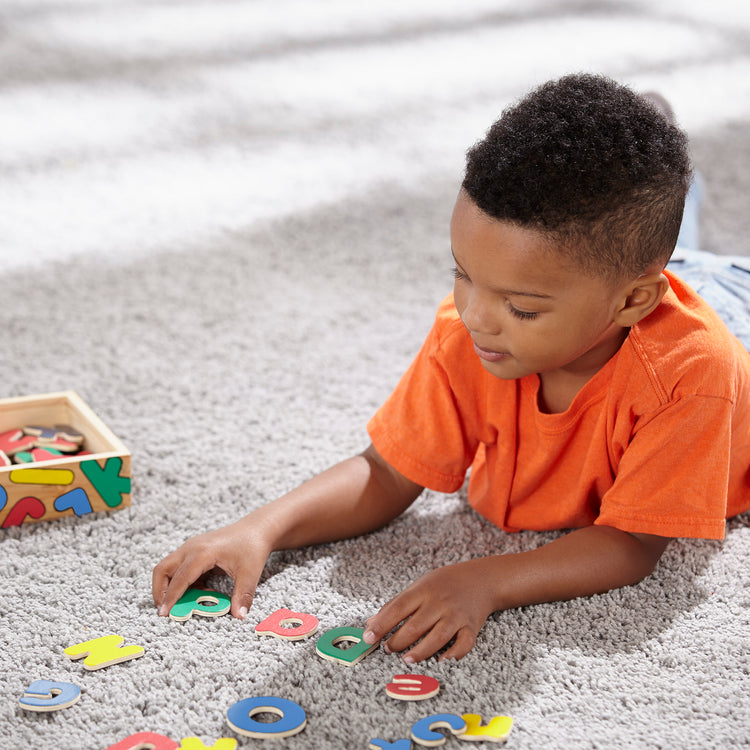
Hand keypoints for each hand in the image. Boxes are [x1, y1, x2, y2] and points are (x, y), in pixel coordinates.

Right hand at [152, 518, 271, 619]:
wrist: (257, 529)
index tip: (164, 615)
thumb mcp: (250, 573)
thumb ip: (242, 595)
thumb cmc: (252, 546)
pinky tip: (200, 591)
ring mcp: (191, 548)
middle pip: (163, 569)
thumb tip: (239, 616)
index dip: (171, 597)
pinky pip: (179, 568)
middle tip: (166, 611)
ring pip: (168, 568)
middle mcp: (192, 548)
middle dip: (160, 592)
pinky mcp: (194, 550)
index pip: (179, 578)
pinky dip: (182, 582)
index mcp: (203, 552)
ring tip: (185, 603)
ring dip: (169, 586)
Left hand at [363, 559, 500, 662]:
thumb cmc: (444, 583)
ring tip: (406, 660)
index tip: (368, 637)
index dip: (381, 624)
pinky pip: (463, 644)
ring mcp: (456, 616)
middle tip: (386, 649)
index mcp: (423, 591)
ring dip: (420, 651)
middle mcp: (439, 603)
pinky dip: (453, 655)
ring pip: (437, 638)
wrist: (481, 579)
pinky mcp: (471, 627)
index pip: (398, 608)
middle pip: (415, 626)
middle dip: (397, 641)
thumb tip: (371, 624)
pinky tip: (440, 662)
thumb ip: (396, 605)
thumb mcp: (419, 586)